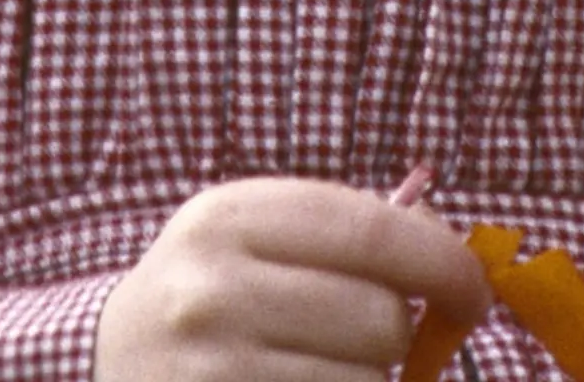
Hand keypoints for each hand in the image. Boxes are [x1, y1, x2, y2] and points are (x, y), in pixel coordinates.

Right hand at [98, 179, 490, 381]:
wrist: (108, 356)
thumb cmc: (211, 289)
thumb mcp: (255, 234)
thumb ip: (349, 232)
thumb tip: (455, 254)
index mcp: (229, 217)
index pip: (374, 231)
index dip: (446, 263)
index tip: (475, 292)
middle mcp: (212, 290)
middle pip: (381, 318)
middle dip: (397, 331)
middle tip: (371, 335)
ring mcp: (212, 368)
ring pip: (367, 380)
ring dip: (368, 379)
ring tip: (318, 364)